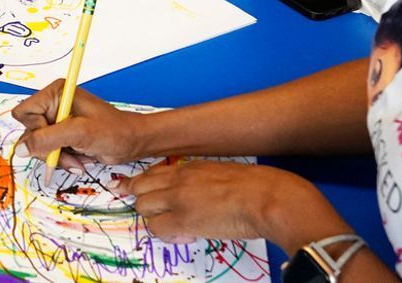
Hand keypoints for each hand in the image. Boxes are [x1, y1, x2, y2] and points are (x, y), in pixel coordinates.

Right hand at [12, 79, 148, 172]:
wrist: (131, 142)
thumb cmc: (112, 131)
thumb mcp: (78, 133)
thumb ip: (47, 139)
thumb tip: (20, 149)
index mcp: (54, 94)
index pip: (24, 113)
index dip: (36, 130)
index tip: (56, 137)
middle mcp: (52, 105)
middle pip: (29, 132)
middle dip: (48, 148)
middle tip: (68, 152)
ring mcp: (57, 122)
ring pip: (37, 146)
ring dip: (56, 157)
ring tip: (77, 159)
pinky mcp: (62, 136)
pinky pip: (48, 152)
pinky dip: (62, 160)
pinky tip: (78, 160)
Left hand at [122, 160, 349, 251]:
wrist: (270, 197)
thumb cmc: (259, 186)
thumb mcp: (225, 172)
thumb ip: (205, 179)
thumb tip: (199, 193)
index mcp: (191, 166)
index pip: (152, 172)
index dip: (141, 184)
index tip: (132, 188)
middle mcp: (179, 178)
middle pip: (140, 188)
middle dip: (144, 201)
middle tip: (157, 213)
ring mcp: (179, 198)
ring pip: (143, 207)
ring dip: (155, 218)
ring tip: (175, 226)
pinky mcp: (184, 220)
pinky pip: (157, 228)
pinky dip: (167, 234)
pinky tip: (185, 235)